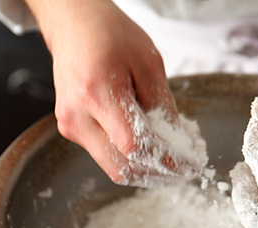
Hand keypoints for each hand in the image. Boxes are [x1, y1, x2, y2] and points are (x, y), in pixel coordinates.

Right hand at [24, 0, 201, 186]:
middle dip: (156, 173)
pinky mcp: (71, 129)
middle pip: (121, 167)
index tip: (186, 164)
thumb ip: (162, 106)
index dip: (163, 159)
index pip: (134, 145)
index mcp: (96, 93)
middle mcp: (77, 115)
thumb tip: (176, 141)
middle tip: (181, 170)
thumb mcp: (148, 64)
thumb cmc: (110, 35)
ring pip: (113, 167)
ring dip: (143, 169)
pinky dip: (129, 158)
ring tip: (169, 161)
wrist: (74, 24)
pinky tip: (148, 148)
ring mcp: (71, 125)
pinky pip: (105, 155)